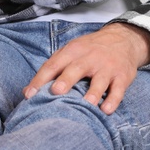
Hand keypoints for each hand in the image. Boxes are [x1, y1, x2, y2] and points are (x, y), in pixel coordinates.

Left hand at [23, 23, 149, 114]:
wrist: (123, 39)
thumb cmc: (90, 50)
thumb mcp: (70, 53)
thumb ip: (50, 70)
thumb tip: (27, 92)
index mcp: (73, 51)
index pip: (54, 65)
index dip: (40, 79)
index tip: (29, 95)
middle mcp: (89, 58)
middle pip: (76, 69)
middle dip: (66, 80)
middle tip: (56, 91)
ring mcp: (107, 67)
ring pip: (99, 81)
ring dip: (92, 93)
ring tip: (87, 105)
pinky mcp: (122, 77)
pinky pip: (118, 89)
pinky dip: (113, 100)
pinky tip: (106, 110)